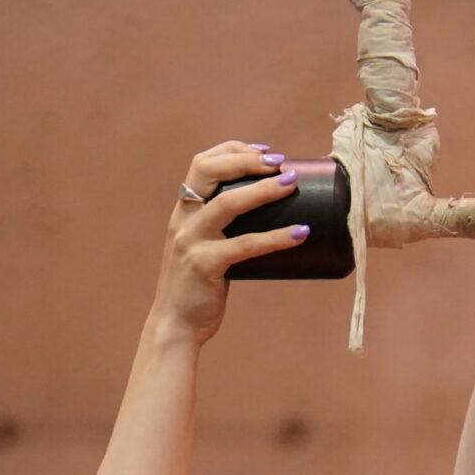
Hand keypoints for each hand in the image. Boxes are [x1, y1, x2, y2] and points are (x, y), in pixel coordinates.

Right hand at [151, 140, 311, 343]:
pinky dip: (276, 237)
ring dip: (263, 190)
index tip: (264, 152)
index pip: (202, 163)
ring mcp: (191, 241)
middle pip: (210, 171)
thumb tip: (273, 219)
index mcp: (184, 210)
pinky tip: (300, 233)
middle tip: (281, 164)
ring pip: (228, 203)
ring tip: (292, 185)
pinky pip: (245, 245)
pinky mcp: (204, 265)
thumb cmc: (199, 287)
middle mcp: (183, 219)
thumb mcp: (204, 248)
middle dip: (247, 160)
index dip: (234, 150)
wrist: (175, 324)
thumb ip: (225, 232)